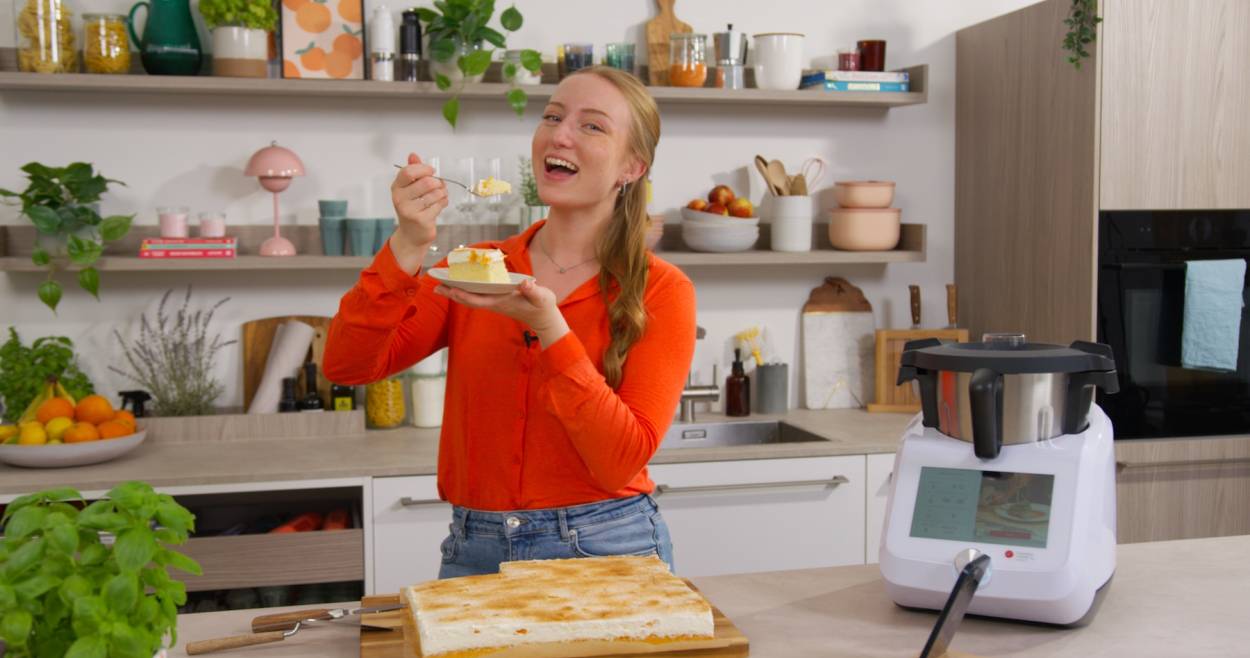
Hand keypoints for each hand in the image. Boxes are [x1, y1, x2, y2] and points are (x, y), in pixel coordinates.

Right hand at [390, 153, 447, 265]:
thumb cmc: (413, 208)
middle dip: (437, 182)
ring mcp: (410, 210)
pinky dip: (443, 202)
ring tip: (439, 196)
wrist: (412, 235)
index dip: (424, 169)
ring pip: (435, 193)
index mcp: (396, 188)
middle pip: (426, 182)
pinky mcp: (421, 220)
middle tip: (438, 185)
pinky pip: (439, 205)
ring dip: (442, 193)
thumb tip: (413, 155)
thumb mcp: (410, 188)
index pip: (409, 172)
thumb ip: (413, 171)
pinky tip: (439, 204)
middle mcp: (400, 199)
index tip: (431, 171)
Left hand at [435, 279, 569, 346]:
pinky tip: (459, 285)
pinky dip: (465, 291)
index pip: (478, 299)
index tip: (450, 289)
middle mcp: (495, 303)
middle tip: (435, 286)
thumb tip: (524, 283)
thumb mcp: (542, 297)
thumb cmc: (543, 307)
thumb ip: (533, 290)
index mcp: (502, 302)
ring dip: (455, 292)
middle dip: (452, 293)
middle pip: (469, 299)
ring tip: (441, 285)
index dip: (463, 294)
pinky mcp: (496, 301)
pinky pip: (476, 296)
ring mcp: (495, 303)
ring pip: (470, 298)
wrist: (544, 319)